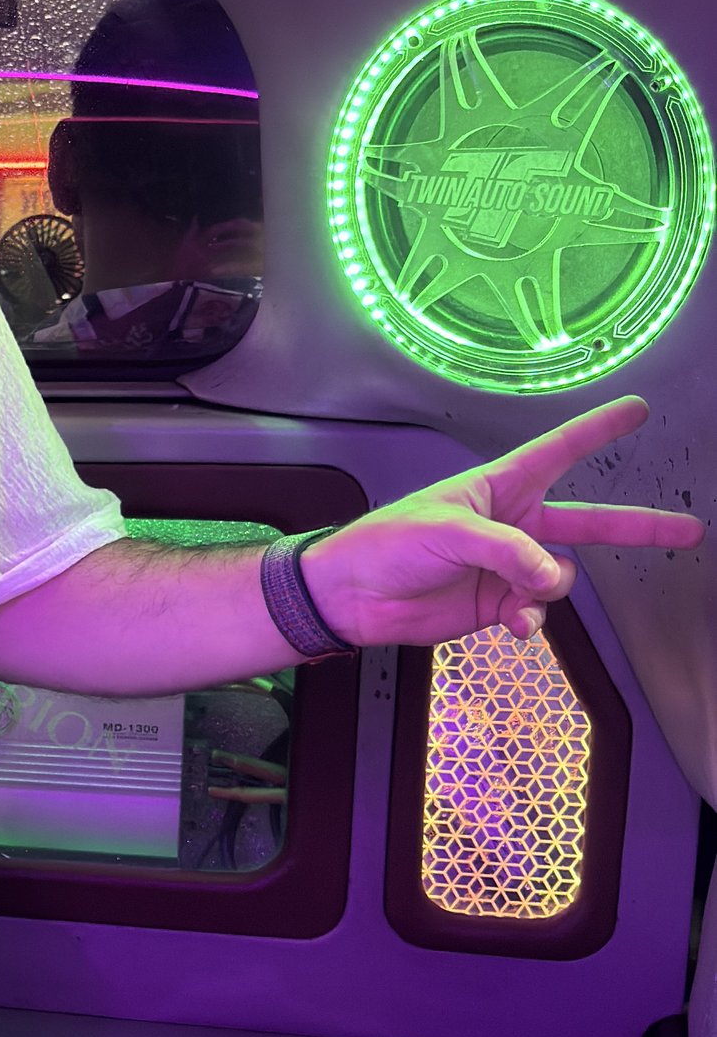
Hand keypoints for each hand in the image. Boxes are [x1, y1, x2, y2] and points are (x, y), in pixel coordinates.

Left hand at [308, 396, 701, 649]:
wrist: (352, 596)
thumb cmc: (387, 542)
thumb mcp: (447, 530)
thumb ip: (507, 550)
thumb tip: (551, 577)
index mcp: (500, 486)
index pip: (560, 450)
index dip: (599, 430)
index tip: (637, 409)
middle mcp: (514, 523)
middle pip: (590, 522)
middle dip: (640, 526)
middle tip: (691, 529)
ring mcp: (510, 566)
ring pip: (561, 577)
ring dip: (545, 590)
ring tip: (512, 598)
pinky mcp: (499, 604)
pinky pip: (537, 612)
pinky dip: (531, 621)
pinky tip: (514, 627)